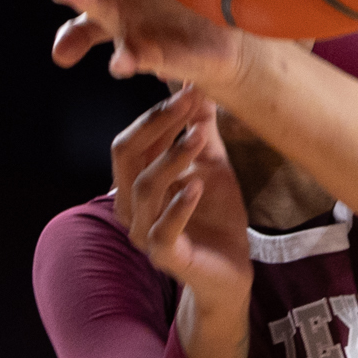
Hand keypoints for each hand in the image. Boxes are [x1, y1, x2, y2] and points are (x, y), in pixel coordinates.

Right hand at [112, 85, 251, 306]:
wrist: (230, 271)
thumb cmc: (214, 217)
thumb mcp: (211, 167)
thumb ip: (201, 132)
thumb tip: (200, 86)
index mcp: (134, 182)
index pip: (133, 138)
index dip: (158, 112)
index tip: (189, 88)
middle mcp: (130, 205)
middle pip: (127, 156)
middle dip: (158, 124)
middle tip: (188, 102)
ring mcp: (143, 232)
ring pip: (144, 188)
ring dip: (172, 158)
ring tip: (199, 137)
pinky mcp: (164, 256)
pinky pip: (163, 230)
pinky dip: (179, 205)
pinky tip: (196, 185)